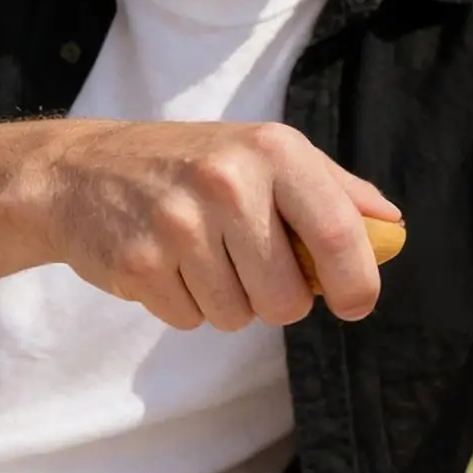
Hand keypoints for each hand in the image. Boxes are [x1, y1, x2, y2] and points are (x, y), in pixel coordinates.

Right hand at [33, 119, 401, 328]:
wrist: (79, 171)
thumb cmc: (194, 165)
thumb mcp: (267, 155)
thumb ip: (337, 191)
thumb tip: (393, 229)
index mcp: (274, 151)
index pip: (339, 233)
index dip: (356, 282)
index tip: (355, 304)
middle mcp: (228, 182)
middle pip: (288, 298)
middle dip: (278, 299)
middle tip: (253, 266)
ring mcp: (179, 224)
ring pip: (240, 317)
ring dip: (230, 302)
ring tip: (204, 257)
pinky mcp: (140, 264)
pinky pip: (193, 320)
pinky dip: (187, 305)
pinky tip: (170, 264)